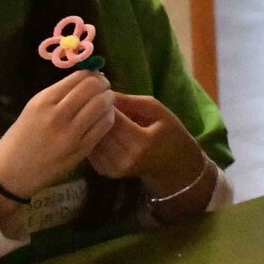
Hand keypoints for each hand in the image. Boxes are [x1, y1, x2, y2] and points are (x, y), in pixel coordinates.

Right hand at [0, 71, 116, 202]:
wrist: (8, 175)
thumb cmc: (20, 139)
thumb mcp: (33, 109)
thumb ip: (59, 94)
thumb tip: (89, 79)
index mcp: (43, 101)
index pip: (79, 77)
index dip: (93, 74)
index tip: (96, 77)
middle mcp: (57, 114)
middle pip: (93, 87)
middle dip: (103, 84)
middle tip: (104, 89)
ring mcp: (70, 133)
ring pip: (102, 104)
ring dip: (108, 99)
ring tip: (106, 102)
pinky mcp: (80, 149)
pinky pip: (104, 125)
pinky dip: (108, 116)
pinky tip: (103, 118)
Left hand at [87, 93, 201, 192]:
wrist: (173, 165)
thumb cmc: (169, 133)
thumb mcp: (158, 110)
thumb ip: (132, 101)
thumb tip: (104, 93)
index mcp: (142, 142)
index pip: (114, 119)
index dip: (106, 104)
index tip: (104, 92)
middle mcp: (125, 158)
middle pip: (100, 130)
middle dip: (96, 114)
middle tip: (96, 100)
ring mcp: (114, 168)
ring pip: (92, 140)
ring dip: (91, 126)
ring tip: (97, 114)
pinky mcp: (106, 172)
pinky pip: (91, 150)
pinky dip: (92, 137)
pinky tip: (99, 129)